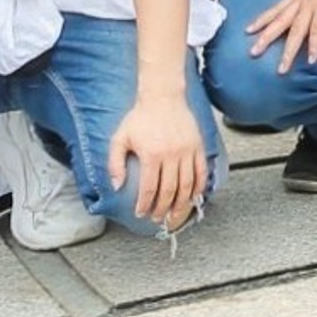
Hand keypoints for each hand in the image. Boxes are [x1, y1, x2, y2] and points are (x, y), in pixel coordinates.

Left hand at [110, 89, 209, 230]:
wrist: (163, 96)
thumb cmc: (139, 118)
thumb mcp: (119, 139)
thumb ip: (115, 164)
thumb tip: (117, 186)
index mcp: (151, 154)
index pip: (149, 188)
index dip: (145, 204)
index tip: (141, 213)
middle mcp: (172, 154)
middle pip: (169, 190)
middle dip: (163, 209)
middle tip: (158, 220)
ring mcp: (187, 150)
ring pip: (187, 185)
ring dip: (181, 204)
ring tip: (176, 216)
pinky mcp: (198, 146)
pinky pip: (201, 171)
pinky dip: (199, 187)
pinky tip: (194, 197)